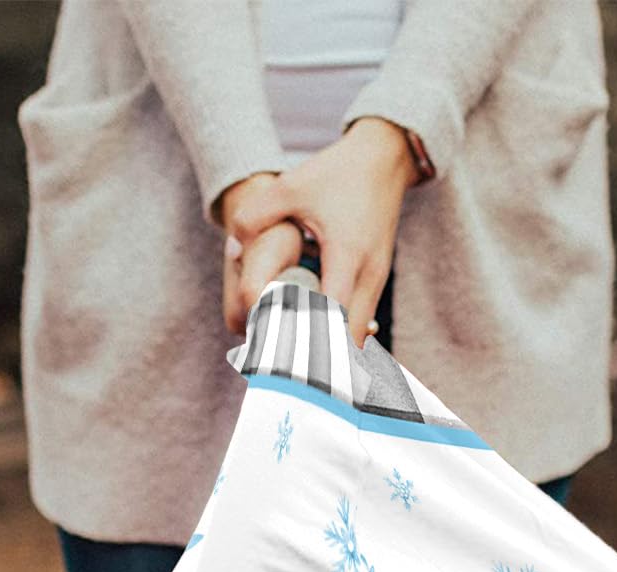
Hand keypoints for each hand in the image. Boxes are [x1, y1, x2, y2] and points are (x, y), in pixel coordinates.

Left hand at [223, 119, 416, 346]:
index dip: (307, 341)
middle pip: (349, 341)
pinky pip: (360, 322)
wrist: (384, 158)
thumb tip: (232, 250)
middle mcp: (368, 276)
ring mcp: (377, 281)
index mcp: (347, 256)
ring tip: (296, 360)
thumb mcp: (291, 186)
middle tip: (284, 369)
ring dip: (330, 350)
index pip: (331, 318)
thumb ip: (255, 216)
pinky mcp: (377, 281)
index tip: (281, 357)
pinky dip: (339, 335)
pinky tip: (314, 340)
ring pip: (357, 336)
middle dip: (320, 359)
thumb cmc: (337, 172)